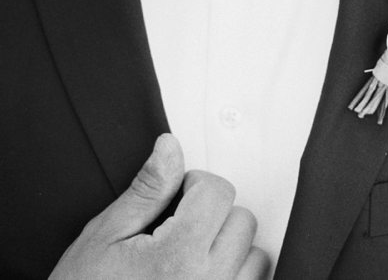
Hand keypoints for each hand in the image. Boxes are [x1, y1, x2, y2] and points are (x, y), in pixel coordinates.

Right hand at [49, 134, 269, 279]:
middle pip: (242, 219)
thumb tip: (170, 148)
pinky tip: (208, 276)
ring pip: (256, 255)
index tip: (177, 199)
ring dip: (231, 249)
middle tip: (179, 230)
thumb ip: (146, 190)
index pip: (218, 192)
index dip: (194, 185)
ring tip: (193, 257)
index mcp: (177, 257)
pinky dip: (238, 276)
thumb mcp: (104, 236)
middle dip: (213, 215)